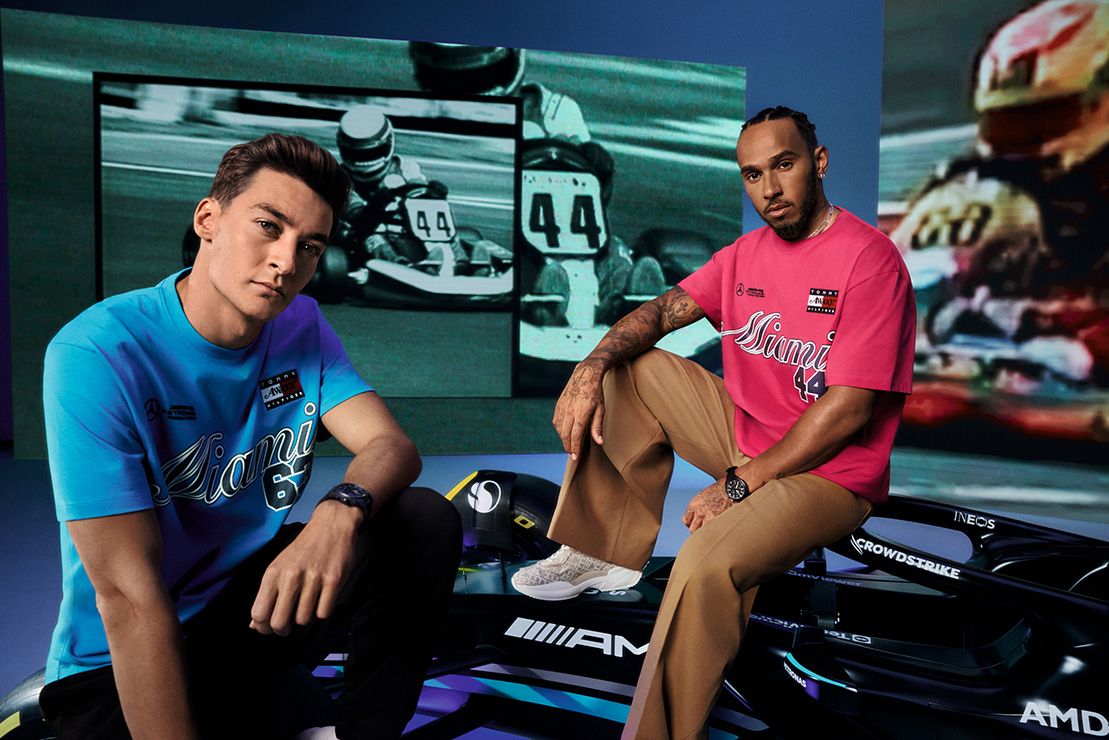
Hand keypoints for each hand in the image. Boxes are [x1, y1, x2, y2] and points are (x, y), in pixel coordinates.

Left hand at [249, 502, 360, 635]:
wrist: (332, 524)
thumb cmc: (304, 549)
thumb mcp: (280, 565)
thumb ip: (267, 594)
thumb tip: (254, 625)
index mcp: (273, 572)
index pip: (259, 613)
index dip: (263, 628)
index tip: (270, 627)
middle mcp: (291, 575)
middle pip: (279, 622)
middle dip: (283, 629)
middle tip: (288, 624)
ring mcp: (313, 578)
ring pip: (303, 619)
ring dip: (305, 617)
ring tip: (308, 603)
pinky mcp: (334, 579)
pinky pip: (323, 612)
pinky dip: (322, 610)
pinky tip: (322, 597)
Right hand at [552, 358, 606, 458]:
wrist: (585, 374)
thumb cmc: (596, 392)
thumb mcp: (601, 409)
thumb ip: (597, 426)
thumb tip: (599, 442)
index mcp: (581, 412)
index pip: (575, 436)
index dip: (574, 448)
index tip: (575, 457)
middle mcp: (569, 410)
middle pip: (565, 435)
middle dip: (568, 447)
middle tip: (572, 455)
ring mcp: (562, 407)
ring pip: (559, 429)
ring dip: (563, 439)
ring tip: (570, 445)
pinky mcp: (558, 404)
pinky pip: (556, 421)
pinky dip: (559, 430)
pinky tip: (565, 433)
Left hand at [682, 477, 732, 532]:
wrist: (733, 488)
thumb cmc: (721, 489)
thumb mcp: (705, 495)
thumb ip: (699, 506)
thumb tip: (698, 517)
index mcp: (694, 504)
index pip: (686, 520)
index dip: (692, 524)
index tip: (697, 525)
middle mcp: (699, 511)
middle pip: (692, 529)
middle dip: (698, 531)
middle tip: (704, 531)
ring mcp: (709, 517)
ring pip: (702, 533)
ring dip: (706, 534)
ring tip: (712, 532)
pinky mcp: (719, 521)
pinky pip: (713, 532)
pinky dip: (715, 533)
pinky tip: (718, 531)